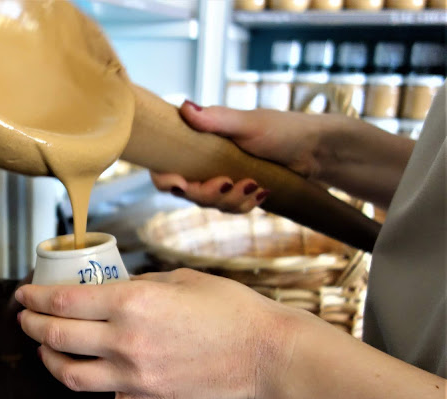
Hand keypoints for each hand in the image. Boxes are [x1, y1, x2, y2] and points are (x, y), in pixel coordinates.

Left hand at [16, 269, 292, 398]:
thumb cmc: (228, 308)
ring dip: (47, 361)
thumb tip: (112, 290)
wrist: (264, 350)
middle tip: (26, 317)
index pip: (64, 301)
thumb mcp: (178, 278)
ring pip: (69, 376)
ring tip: (44, 349)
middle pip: (58, 336)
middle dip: (32, 324)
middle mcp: (126, 342)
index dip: (36, 297)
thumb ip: (138, 283)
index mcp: (133, 302)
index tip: (24, 294)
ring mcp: (135, 379)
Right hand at [151, 103, 328, 212]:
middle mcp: (204, 163)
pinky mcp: (236, 194)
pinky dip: (244, 205)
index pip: (166, 167)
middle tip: (230, 182)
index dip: (166, 179)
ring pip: (210, 204)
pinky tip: (260, 193)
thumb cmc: (283, 129)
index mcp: (198, 142)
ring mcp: (220, 179)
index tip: (179, 183)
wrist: (314, 150)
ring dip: (231, 200)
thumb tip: (184, 107)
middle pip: (188, 192)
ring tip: (255, 185)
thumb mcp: (249, 124)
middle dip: (207, 193)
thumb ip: (216, 119)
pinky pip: (230, 209)